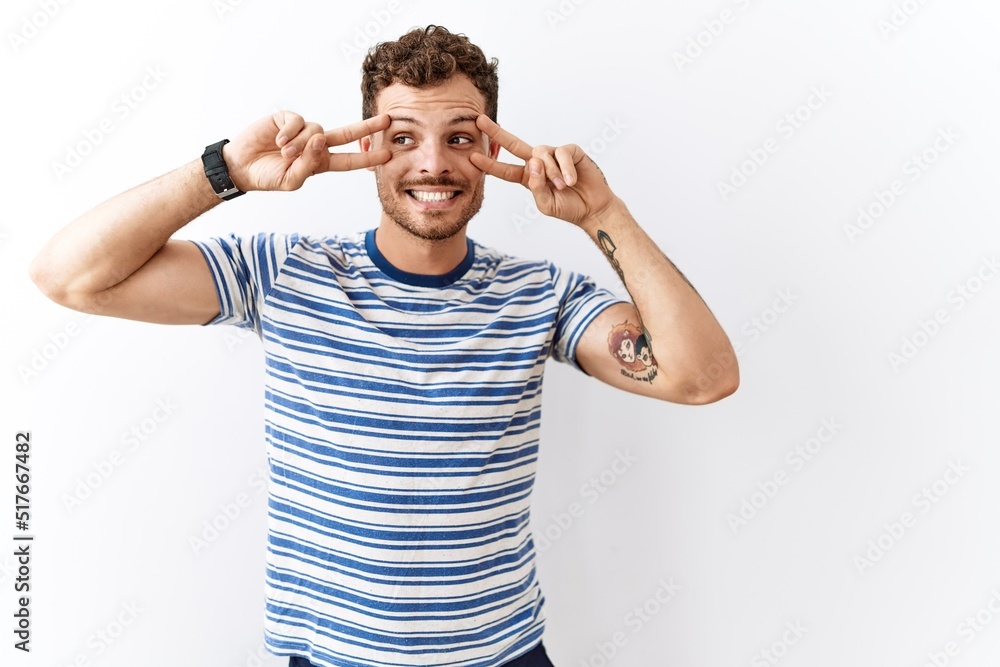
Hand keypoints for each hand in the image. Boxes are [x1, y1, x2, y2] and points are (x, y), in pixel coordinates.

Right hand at [223, 111, 391, 191]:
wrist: (241, 166)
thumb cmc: (267, 177)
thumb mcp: (291, 181)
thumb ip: (308, 165)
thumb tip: (321, 139)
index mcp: (320, 163)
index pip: (349, 160)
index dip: (367, 157)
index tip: (387, 154)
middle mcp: (315, 145)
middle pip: (347, 134)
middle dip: (367, 127)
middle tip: (387, 120)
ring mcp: (302, 131)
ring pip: (316, 130)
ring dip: (300, 144)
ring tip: (283, 153)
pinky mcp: (287, 119)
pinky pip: (298, 121)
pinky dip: (289, 133)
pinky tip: (277, 141)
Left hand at [469, 115, 616, 225]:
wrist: (592, 208)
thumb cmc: (568, 207)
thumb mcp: (546, 204)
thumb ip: (536, 186)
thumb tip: (532, 162)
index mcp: (529, 178)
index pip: (505, 169)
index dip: (490, 164)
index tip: (473, 157)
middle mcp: (539, 163)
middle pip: (514, 144)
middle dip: (497, 132)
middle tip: (479, 121)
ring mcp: (554, 155)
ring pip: (541, 153)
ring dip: (550, 172)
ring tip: (562, 186)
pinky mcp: (570, 151)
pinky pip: (561, 152)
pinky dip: (565, 168)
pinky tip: (571, 180)